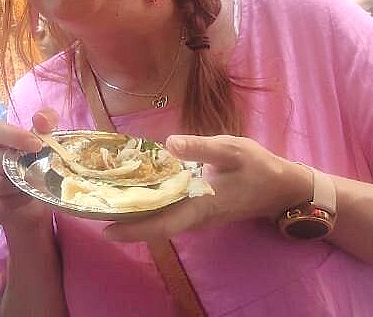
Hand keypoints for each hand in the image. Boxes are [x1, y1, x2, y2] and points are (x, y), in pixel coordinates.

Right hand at [0, 109, 56, 231]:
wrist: (27, 199)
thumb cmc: (30, 164)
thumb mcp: (42, 140)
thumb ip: (45, 122)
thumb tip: (42, 120)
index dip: (14, 136)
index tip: (37, 145)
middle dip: (22, 169)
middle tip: (39, 172)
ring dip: (20, 188)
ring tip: (30, 186)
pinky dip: (13, 205)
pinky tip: (19, 200)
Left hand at [103, 134, 309, 242]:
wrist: (282, 187)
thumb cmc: (258, 167)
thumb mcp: (231, 149)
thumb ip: (200, 147)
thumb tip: (168, 144)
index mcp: (199, 206)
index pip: (160, 225)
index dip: (132, 229)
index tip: (104, 228)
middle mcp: (193, 217)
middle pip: (153, 224)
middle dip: (122, 217)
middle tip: (90, 203)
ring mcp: (195, 216)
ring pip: (159, 217)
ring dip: (133, 209)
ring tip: (102, 193)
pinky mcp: (197, 209)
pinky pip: (168, 210)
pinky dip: (149, 202)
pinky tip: (132, 187)